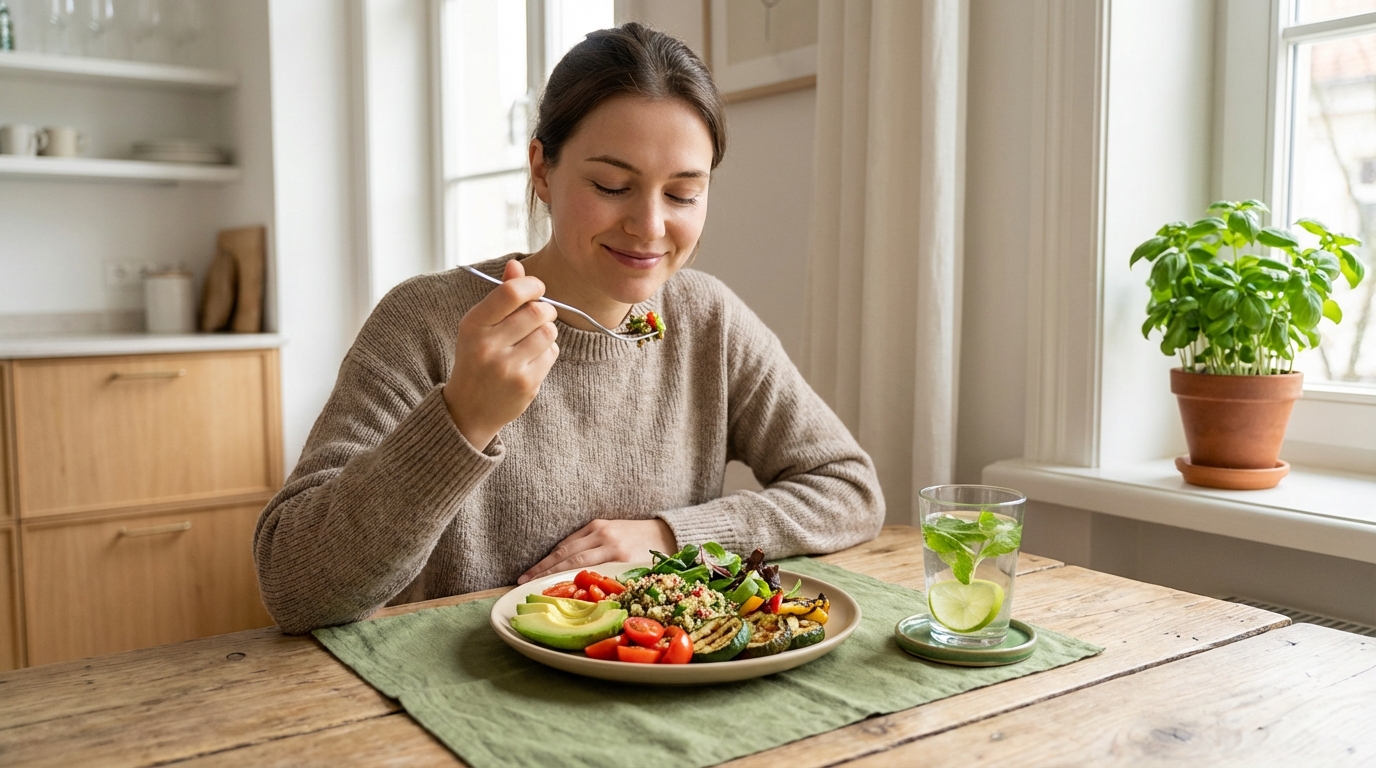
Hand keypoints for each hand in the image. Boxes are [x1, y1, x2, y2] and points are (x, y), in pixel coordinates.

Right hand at [443, 259, 559, 449]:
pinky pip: (552, 353)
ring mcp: (507, 367)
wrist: (469, 409)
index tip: (536, 289)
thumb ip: (501, 296)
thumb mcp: (480, 326)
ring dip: (547, 331)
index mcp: (473, 325)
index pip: (510, 292)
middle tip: (540, 315)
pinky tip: (532, 359)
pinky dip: (548, 352)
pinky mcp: (526, 384)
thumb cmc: (477, 359)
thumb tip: (516, 264)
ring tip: (533, 339)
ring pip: (549, 332)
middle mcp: (488, 346)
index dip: (532, 285)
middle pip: (537, 311)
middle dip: (546, 309)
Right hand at [518, 518, 675, 583]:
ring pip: (566, 547)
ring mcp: (601, 530)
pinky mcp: (598, 524)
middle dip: (542, 571)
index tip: (540, 591)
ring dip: (545, 562)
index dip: (556, 579)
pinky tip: (545, 562)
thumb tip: (593, 606)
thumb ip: (616, 587)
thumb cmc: (653, 561)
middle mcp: (606, 540)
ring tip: (526, 575)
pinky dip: (558, 551)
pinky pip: (573, 539)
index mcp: (617, 555)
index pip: (578, 568)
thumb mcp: (638, 577)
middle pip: (567, 557)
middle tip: (521, 584)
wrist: (667, 533)